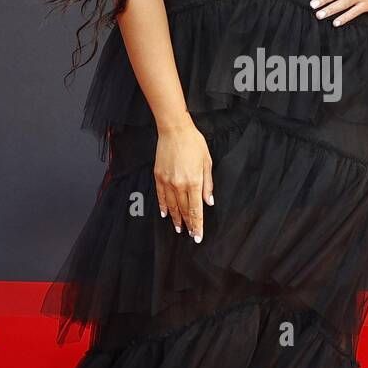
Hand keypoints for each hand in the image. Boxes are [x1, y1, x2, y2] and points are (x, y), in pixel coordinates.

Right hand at [155, 117, 212, 241]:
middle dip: (188, 224)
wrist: (175, 130)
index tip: (197, 236)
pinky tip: (165, 214)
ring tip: (179, 228)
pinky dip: (163, 207)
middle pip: (184, 210)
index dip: (197, 225)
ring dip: (176, 218)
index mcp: (194, 182)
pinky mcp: (158, 176)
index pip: (196, 210)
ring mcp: (167, 181)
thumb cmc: (194, 143)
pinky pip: (160, 196)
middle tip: (190, 235)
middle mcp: (179, 184)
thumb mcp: (207, 163)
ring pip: (171, 206)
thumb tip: (208, 202)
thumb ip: (207, 184)